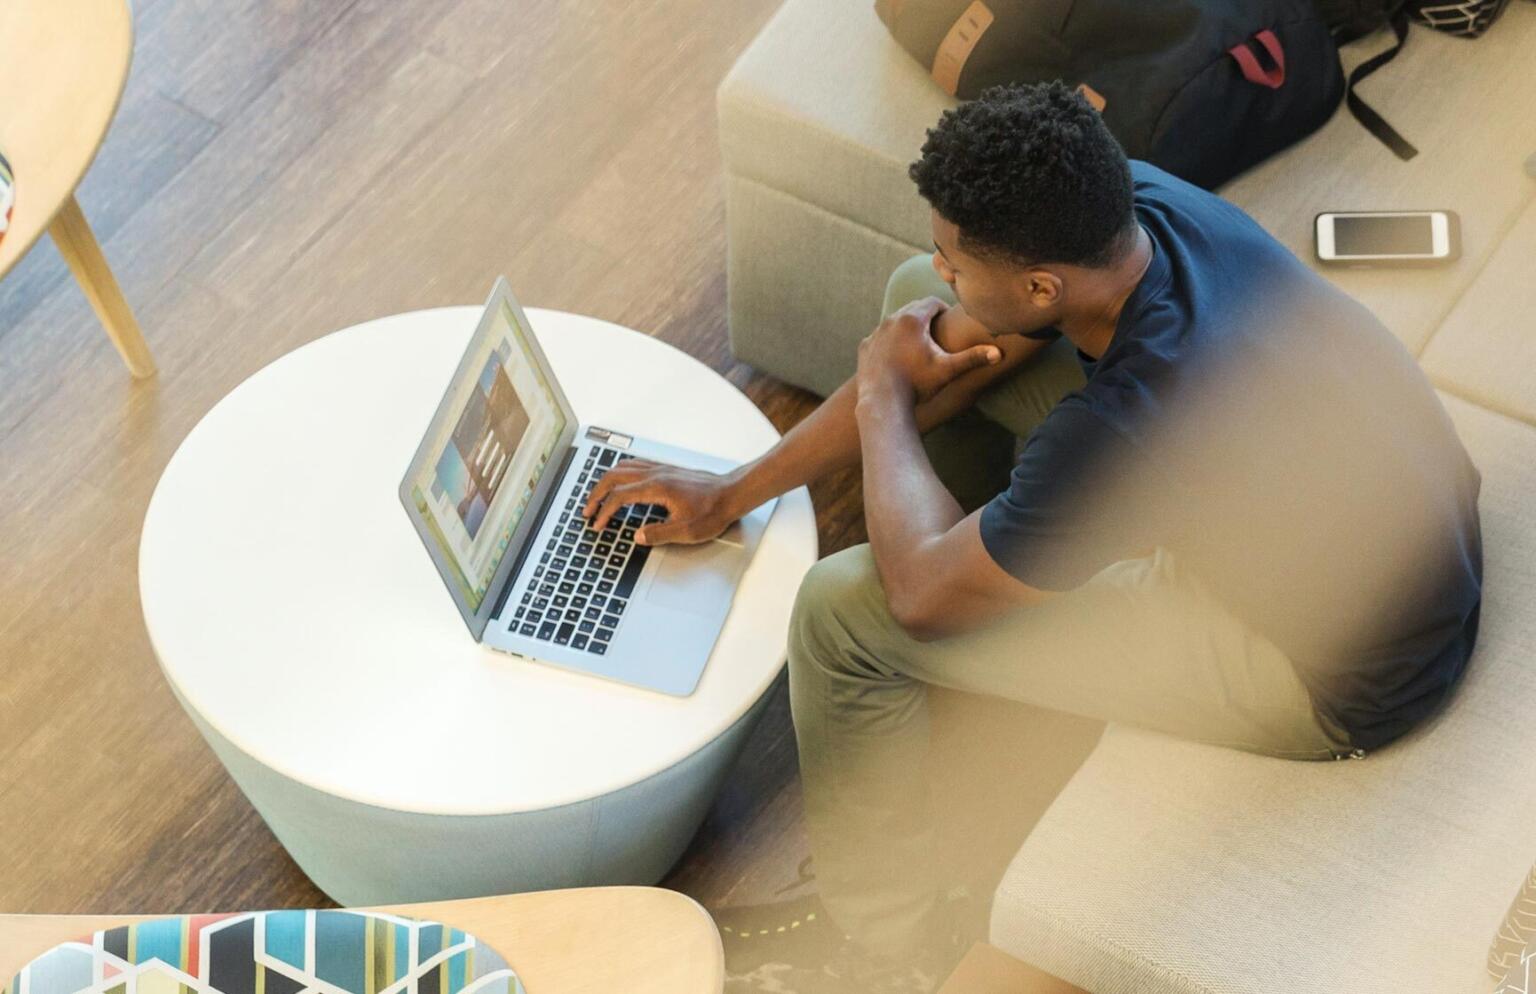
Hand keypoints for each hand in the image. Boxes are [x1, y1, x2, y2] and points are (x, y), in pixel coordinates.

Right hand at [582, 459, 738, 545]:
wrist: (732, 493)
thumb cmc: (714, 510)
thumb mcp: (687, 531)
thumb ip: (658, 534)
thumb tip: (637, 536)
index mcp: (657, 488)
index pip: (619, 497)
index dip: (604, 512)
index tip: (597, 524)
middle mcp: (656, 474)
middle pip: (614, 477)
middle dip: (596, 493)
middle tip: (587, 509)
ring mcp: (661, 469)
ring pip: (623, 467)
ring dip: (606, 481)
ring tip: (598, 496)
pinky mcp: (667, 469)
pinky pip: (635, 465)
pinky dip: (620, 473)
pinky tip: (621, 481)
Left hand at [856, 297, 1001, 404]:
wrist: (882, 401)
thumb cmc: (917, 384)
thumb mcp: (947, 370)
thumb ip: (973, 358)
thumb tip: (999, 353)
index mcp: (913, 319)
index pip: (932, 302)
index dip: (943, 309)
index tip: (948, 320)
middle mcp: (891, 320)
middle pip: (912, 309)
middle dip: (925, 317)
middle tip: (936, 329)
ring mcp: (876, 333)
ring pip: (894, 322)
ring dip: (906, 328)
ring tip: (918, 342)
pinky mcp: (865, 346)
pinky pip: (880, 336)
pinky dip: (889, 341)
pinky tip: (897, 354)